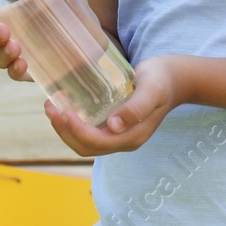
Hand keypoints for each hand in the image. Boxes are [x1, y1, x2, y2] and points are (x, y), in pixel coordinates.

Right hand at [0, 0, 92, 82]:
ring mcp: (18, 56)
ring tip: (16, 48)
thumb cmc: (71, 14)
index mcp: (9, 15)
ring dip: (2, 54)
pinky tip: (24, 65)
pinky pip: (16, 74)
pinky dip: (16, 70)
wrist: (93, 42)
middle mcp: (8, 36)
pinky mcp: (31, 72)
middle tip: (3, 31)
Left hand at [44, 55, 187, 156]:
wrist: (175, 78)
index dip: (77, 131)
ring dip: (65, 128)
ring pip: (84, 142)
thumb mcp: (152, 90)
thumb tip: (113, 126)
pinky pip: (89, 132)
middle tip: (50, 108)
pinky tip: (65, 106)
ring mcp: (118, 135)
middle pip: (86, 147)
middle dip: (64, 131)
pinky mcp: (114, 126)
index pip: (97, 142)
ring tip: (51, 107)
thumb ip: (136, 108)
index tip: (64, 112)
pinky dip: (73, 123)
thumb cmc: (162, 79)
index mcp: (132, 137)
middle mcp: (123, 141)